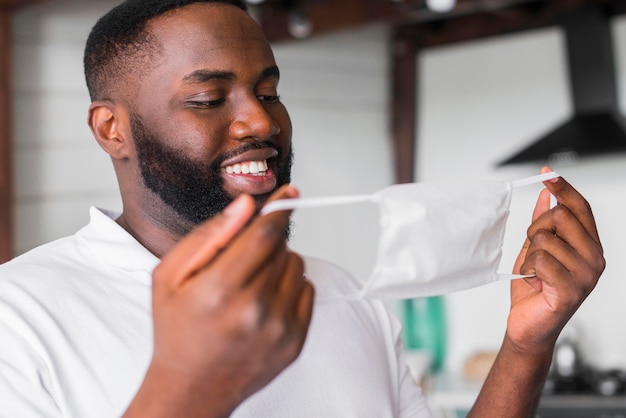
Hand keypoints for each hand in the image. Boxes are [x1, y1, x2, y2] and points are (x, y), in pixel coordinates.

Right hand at [126, 186, 314, 417]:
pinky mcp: (296, 342)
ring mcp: (279, 330)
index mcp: (218, 291)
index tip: (290, 194)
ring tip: (249, 285)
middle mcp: (254, 312)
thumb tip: (247, 206)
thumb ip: (209, 235)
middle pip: (282, 247)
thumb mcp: (170, 276)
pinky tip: (264, 302)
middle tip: (241, 261)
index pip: (264, 234)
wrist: (191, 388)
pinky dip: (289, 286)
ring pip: (297, 265)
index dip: (279, 209)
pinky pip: (307, 289)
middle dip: (266, 242)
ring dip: (278, 263)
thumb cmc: (176, 329)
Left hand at [508, 166, 604, 353]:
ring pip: (545, 239)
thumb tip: (546, 194)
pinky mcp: (572, 289)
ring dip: (530, 254)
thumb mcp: (536, 249)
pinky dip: (528, 269)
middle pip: (561, 216)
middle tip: (532, 249)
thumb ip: (543, 224)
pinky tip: (534, 282)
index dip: (562, 188)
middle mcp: (594, 258)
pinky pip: (540, 260)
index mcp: (589, 246)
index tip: (546, 172)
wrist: (528, 327)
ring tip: (534, 272)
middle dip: (537, 228)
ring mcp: (586, 275)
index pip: (580, 208)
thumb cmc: (535, 290)